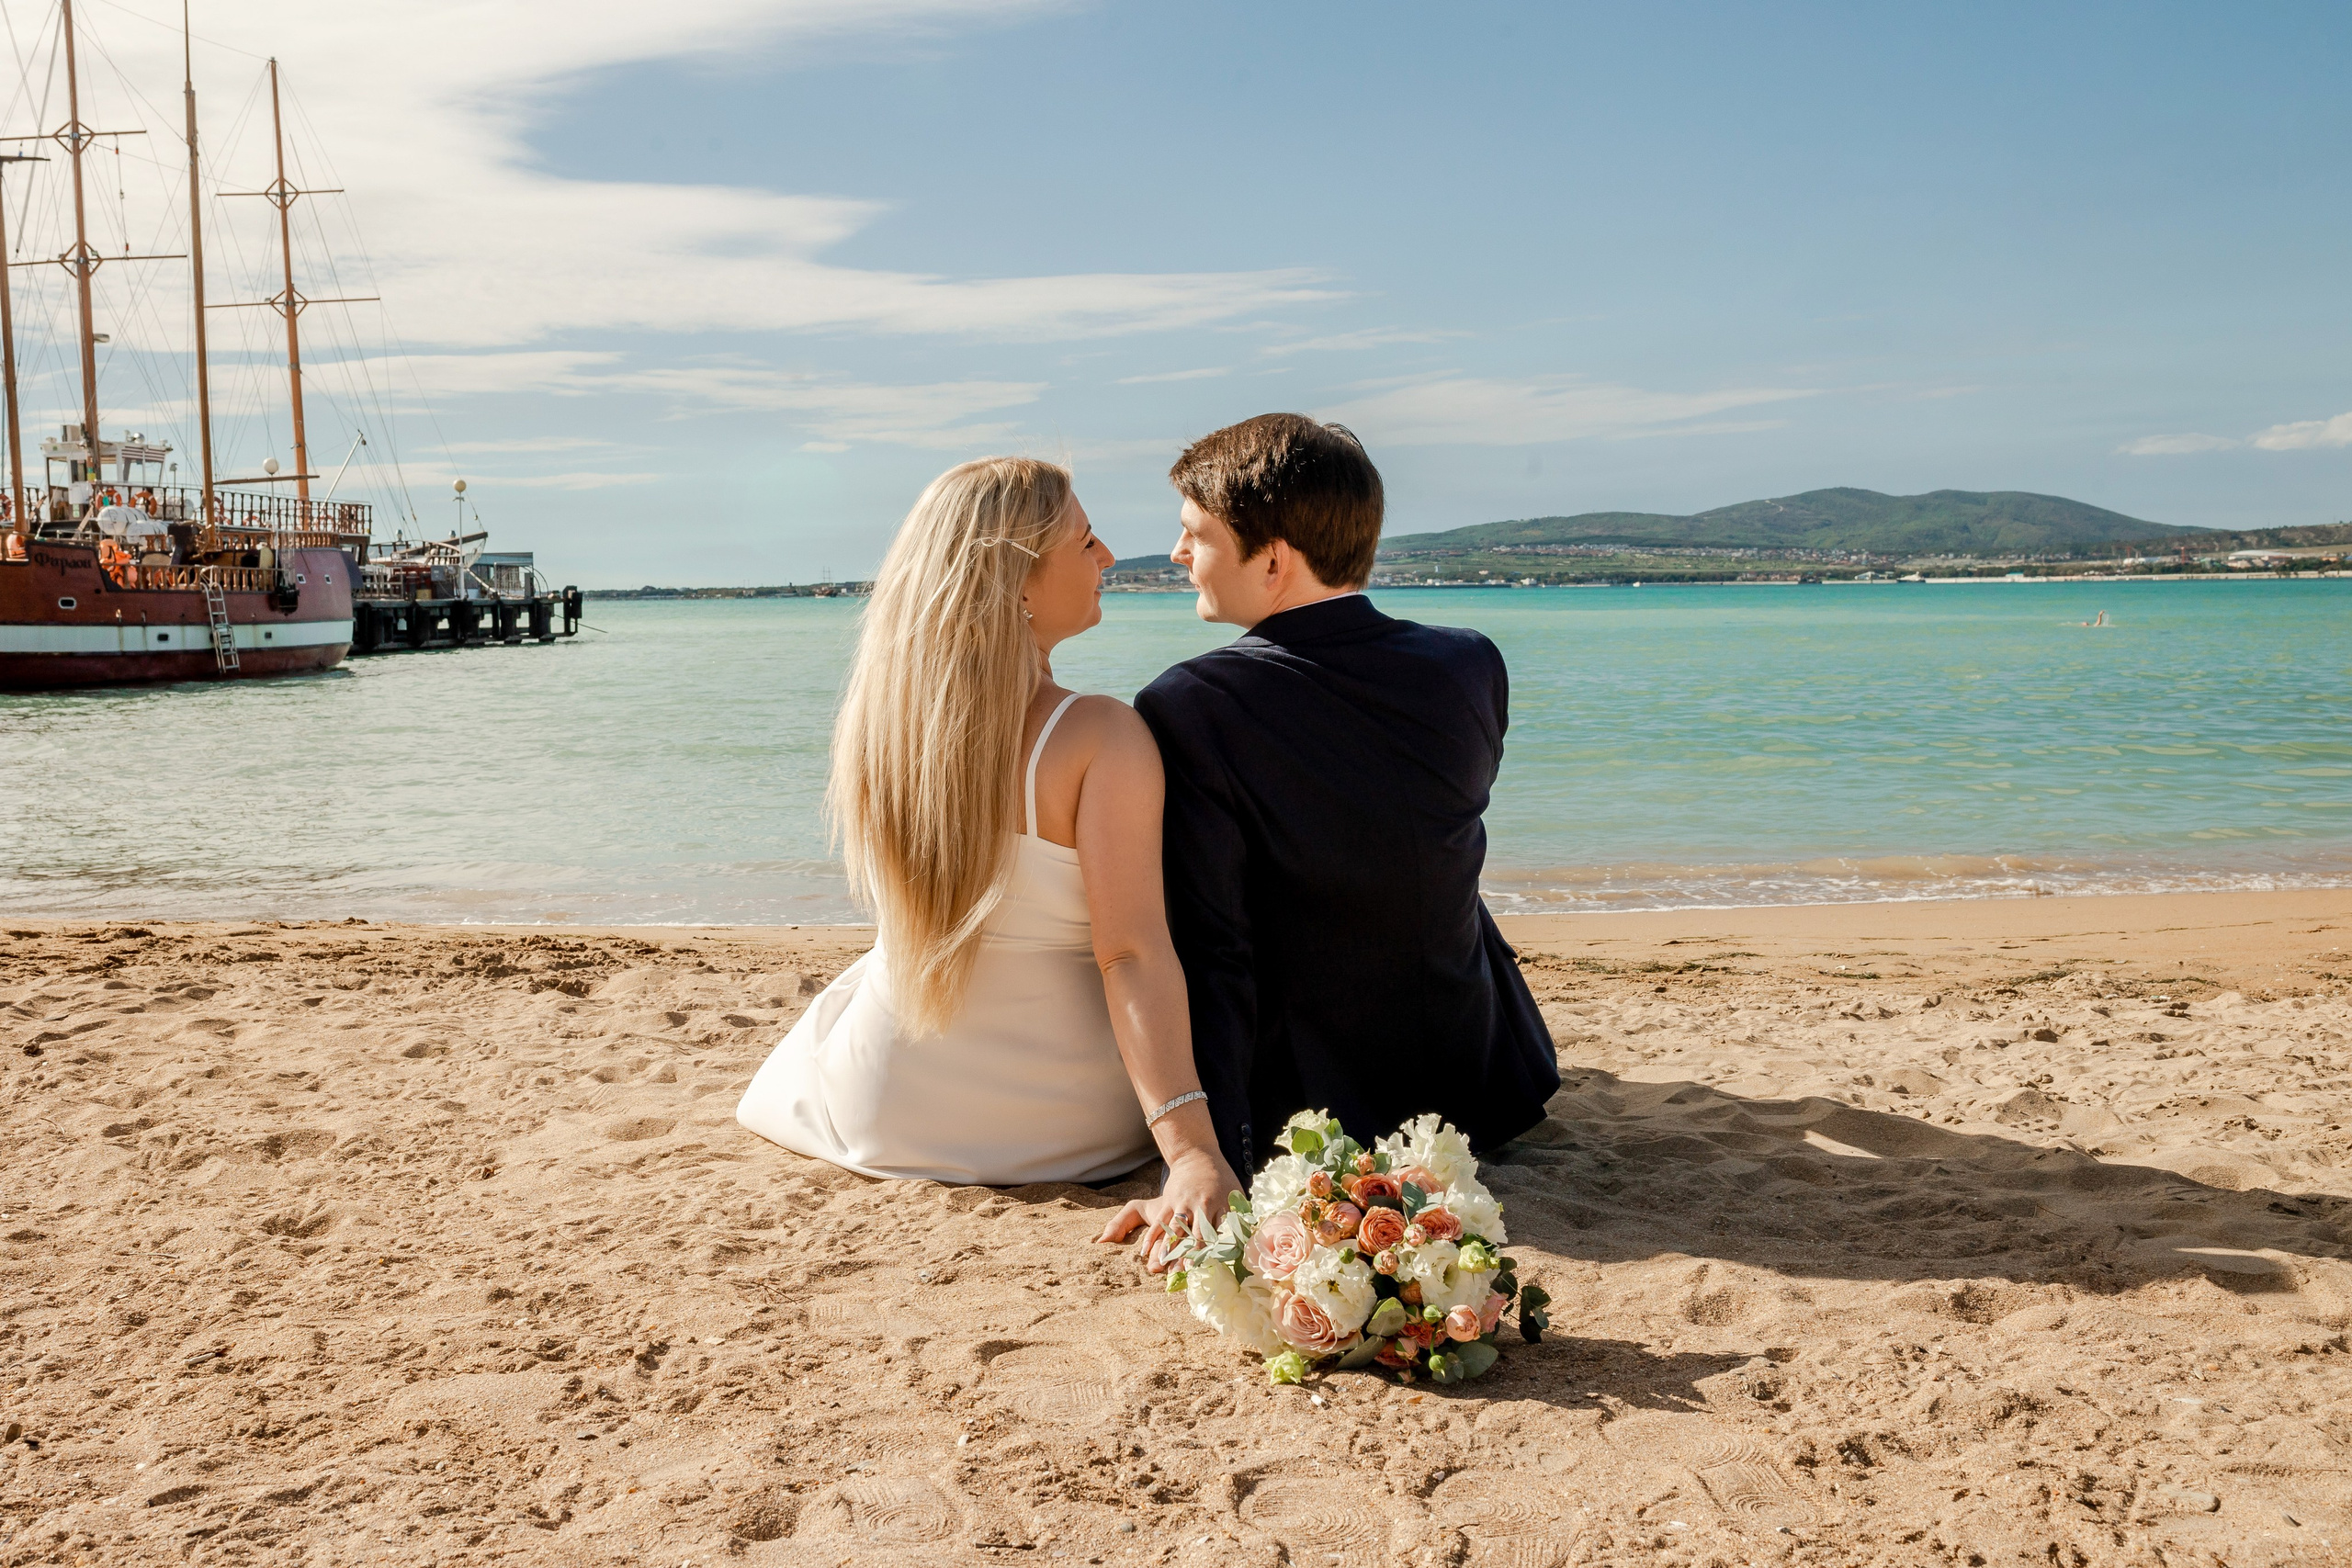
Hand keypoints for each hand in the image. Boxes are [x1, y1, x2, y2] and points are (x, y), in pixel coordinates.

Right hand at [1094, 1147, 1240, 1274]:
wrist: (1197, 1156)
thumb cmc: (1221, 1178)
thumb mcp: (1235, 1192)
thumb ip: (1238, 1215)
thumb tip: (1249, 1237)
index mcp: (1219, 1204)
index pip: (1218, 1230)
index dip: (1215, 1247)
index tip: (1211, 1264)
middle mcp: (1200, 1205)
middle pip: (1195, 1233)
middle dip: (1191, 1252)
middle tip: (1186, 1271)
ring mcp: (1182, 1203)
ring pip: (1175, 1229)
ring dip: (1169, 1248)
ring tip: (1164, 1266)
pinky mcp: (1169, 1201)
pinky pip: (1159, 1221)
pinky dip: (1151, 1237)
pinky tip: (1145, 1252)